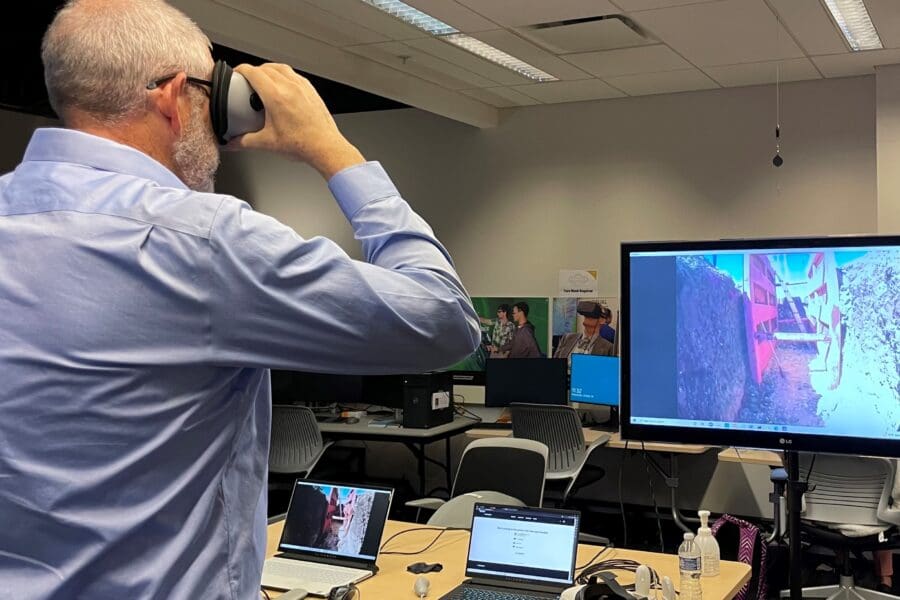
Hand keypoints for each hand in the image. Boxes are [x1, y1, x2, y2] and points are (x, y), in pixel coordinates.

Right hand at [226, 63, 364, 178]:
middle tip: (248, 81)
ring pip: (282, 68)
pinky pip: (295, 75)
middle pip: (266, 68)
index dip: (241, 70)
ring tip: (264, 80)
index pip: (253, 72)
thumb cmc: (303, 144)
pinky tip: (283, 86)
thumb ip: (245, 142)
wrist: (325, 147)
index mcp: (276, 97)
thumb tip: (233, 142)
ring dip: (270, 70)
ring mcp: (303, 87)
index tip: (237, 73)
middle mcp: (290, 87)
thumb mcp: (268, 143)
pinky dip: (285, 75)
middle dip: (254, 71)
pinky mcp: (311, 91)